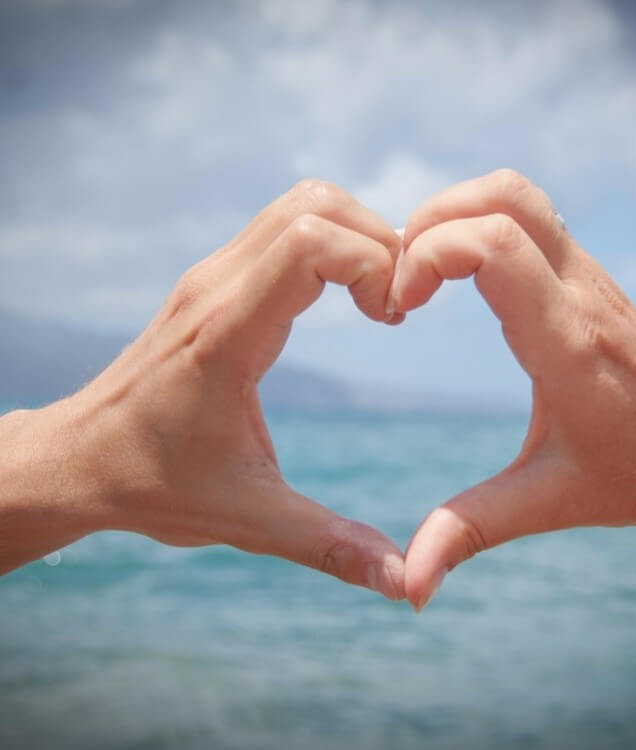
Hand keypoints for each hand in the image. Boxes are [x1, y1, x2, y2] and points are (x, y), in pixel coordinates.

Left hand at [1, 180, 405, 598]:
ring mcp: (211, 277)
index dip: (374, 262)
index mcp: (228, 334)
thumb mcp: (248, 520)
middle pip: (315, 204)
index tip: (393, 319)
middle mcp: (217, 287)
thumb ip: (329, 545)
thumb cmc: (154, 485)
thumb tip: (403, 581)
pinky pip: (282, 229)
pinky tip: (342, 299)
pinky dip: (329, 244)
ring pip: (300, 205)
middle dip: (377, 241)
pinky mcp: (212, 283)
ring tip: (377, 299)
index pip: (312, 241)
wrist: (78, 460)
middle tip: (395, 306)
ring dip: (354, 236)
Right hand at [392, 169, 635, 609]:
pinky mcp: (586, 273)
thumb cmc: (631, 473)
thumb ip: (468, 533)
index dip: (428, 255)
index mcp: (563, 341)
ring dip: (456, 211)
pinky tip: (459, 272)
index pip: (494, 244)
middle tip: (402, 279)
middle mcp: (577, 291)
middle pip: (502, 195)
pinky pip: (529, 213)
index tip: (400, 306)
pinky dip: (479, 220)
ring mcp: (587, 274)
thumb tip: (407, 588)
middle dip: (431, 221)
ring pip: (517, 191)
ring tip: (423, 268)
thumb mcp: (543, 502)